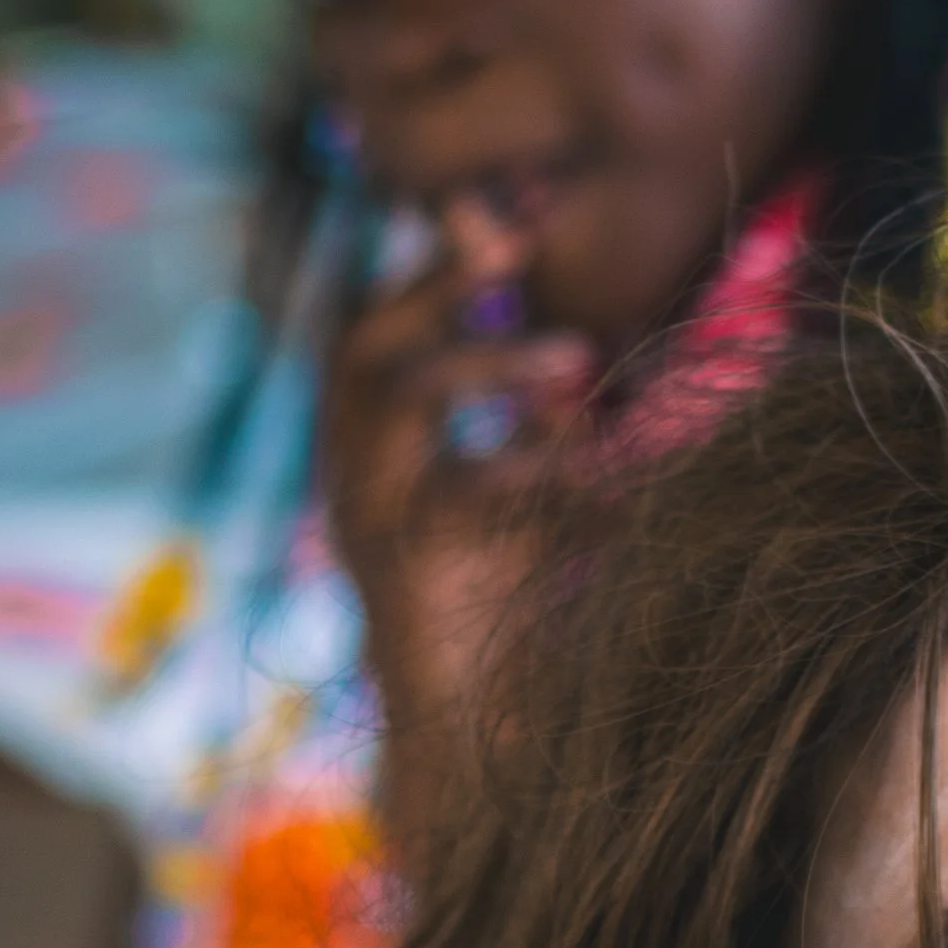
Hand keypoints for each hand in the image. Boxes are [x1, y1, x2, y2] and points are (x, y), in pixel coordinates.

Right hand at [322, 204, 595, 764]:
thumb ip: (550, 442)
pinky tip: (595, 475)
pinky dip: (531, 474)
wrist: (470, 739)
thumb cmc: (500, 621)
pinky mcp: (400, 565)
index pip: (374, 322)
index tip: (490, 209)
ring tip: (574, 360)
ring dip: (482, 360)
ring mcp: (364, 515)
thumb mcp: (536, 509)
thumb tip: (594, 379)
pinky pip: (460, 489)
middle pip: (357, 336)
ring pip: (392, 392)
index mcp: (371, 445)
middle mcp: (352, 470)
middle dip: (428, 277)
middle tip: (504, 237)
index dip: (423, 262)